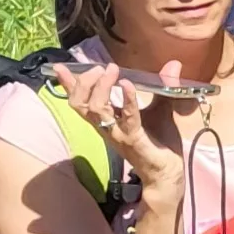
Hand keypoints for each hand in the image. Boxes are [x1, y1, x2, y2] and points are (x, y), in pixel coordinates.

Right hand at [57, 61, 200, 193]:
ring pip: (96, 110)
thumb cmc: (160, 140)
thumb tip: (173, 63)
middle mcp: (107, 126)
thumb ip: (163, 86)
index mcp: (107, 119)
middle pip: (80, 103)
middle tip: (102, 68)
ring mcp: (119, 134)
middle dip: (85, 82)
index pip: (80, 100)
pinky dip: (127, 100)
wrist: (169, 170)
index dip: (69, 84)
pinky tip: (127, 85)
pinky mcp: (135, 140)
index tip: (60, 67)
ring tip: (113, 72)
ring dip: (101, 87)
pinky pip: (127, 119)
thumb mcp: (161, 107)